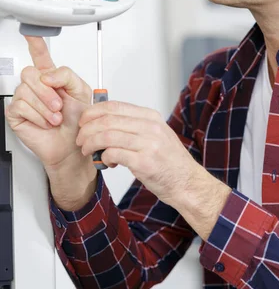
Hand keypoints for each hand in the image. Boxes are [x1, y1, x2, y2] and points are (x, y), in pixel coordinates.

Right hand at [6, 36, 92, 169]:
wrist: (72, 145)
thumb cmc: (77, 120)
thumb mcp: (81, 92)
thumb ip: (67, 76)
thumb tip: (46, 75)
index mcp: (51, 77)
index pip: (40, 55)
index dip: (34, 42)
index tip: (30, 32)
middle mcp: (36, 85)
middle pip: (30, 73)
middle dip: (47, 92)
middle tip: (58, 106)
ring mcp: (24, 98)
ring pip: (26, 91)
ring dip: (45, 108)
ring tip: (54, 118)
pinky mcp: (16, 113)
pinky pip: (21, 106)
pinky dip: (38, 116)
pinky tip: (45, 122)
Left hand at [77, 101, 199, 203]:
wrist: (187, 182)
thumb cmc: (169, 161)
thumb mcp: (156, 135)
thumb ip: (134, 125)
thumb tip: (104, 120)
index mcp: (151, 117)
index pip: (114, 106)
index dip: (93, 112)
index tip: (84, 121)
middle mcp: (150, 127)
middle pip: (107, 120)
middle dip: (87, 129)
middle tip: (81, 139)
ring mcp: (148, 144)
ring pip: (106, 136)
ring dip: (91, 144)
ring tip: (88, 151)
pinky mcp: (144, 162)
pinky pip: (113, 153)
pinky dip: (104, 157)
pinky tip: (107, 162)